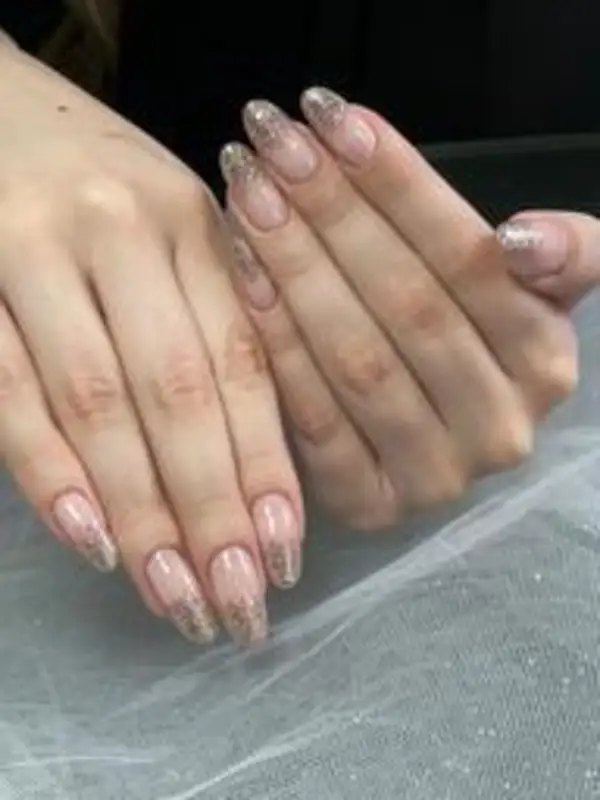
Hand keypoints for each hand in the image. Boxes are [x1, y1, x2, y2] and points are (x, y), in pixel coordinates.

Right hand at [0, 47, 303, 644]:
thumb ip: (213, 324)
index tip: (284, 555)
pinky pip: (9, 390)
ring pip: (102, 404)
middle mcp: (124, 236)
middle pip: (182, 396)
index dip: (266, 466)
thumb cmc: (99, 184)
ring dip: (142, 513)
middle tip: (236, 606)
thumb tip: (255, 459)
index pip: (245, 366)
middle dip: (213, 512)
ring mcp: (37, 252)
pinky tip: (90, 541)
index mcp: (195, 228)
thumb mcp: (173, 233)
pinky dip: (49, 471)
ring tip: (176, 598)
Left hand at [219, 88, 590, 529]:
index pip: (469, 261)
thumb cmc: (471, 331)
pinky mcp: (371, 506)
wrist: (437, 421)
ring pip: (357, 362)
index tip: (331, 118)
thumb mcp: (527, 287)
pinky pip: (313, 421)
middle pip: (407, 308)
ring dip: (295, 270)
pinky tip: (241, 275)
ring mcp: (434, 478)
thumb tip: (523, 240)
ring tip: (248, 195)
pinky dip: (275, 344)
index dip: (399, 185)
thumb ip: (563, 255)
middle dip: (333, 216)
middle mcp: (501, 430)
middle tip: (271, 143)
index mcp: (546, 362)